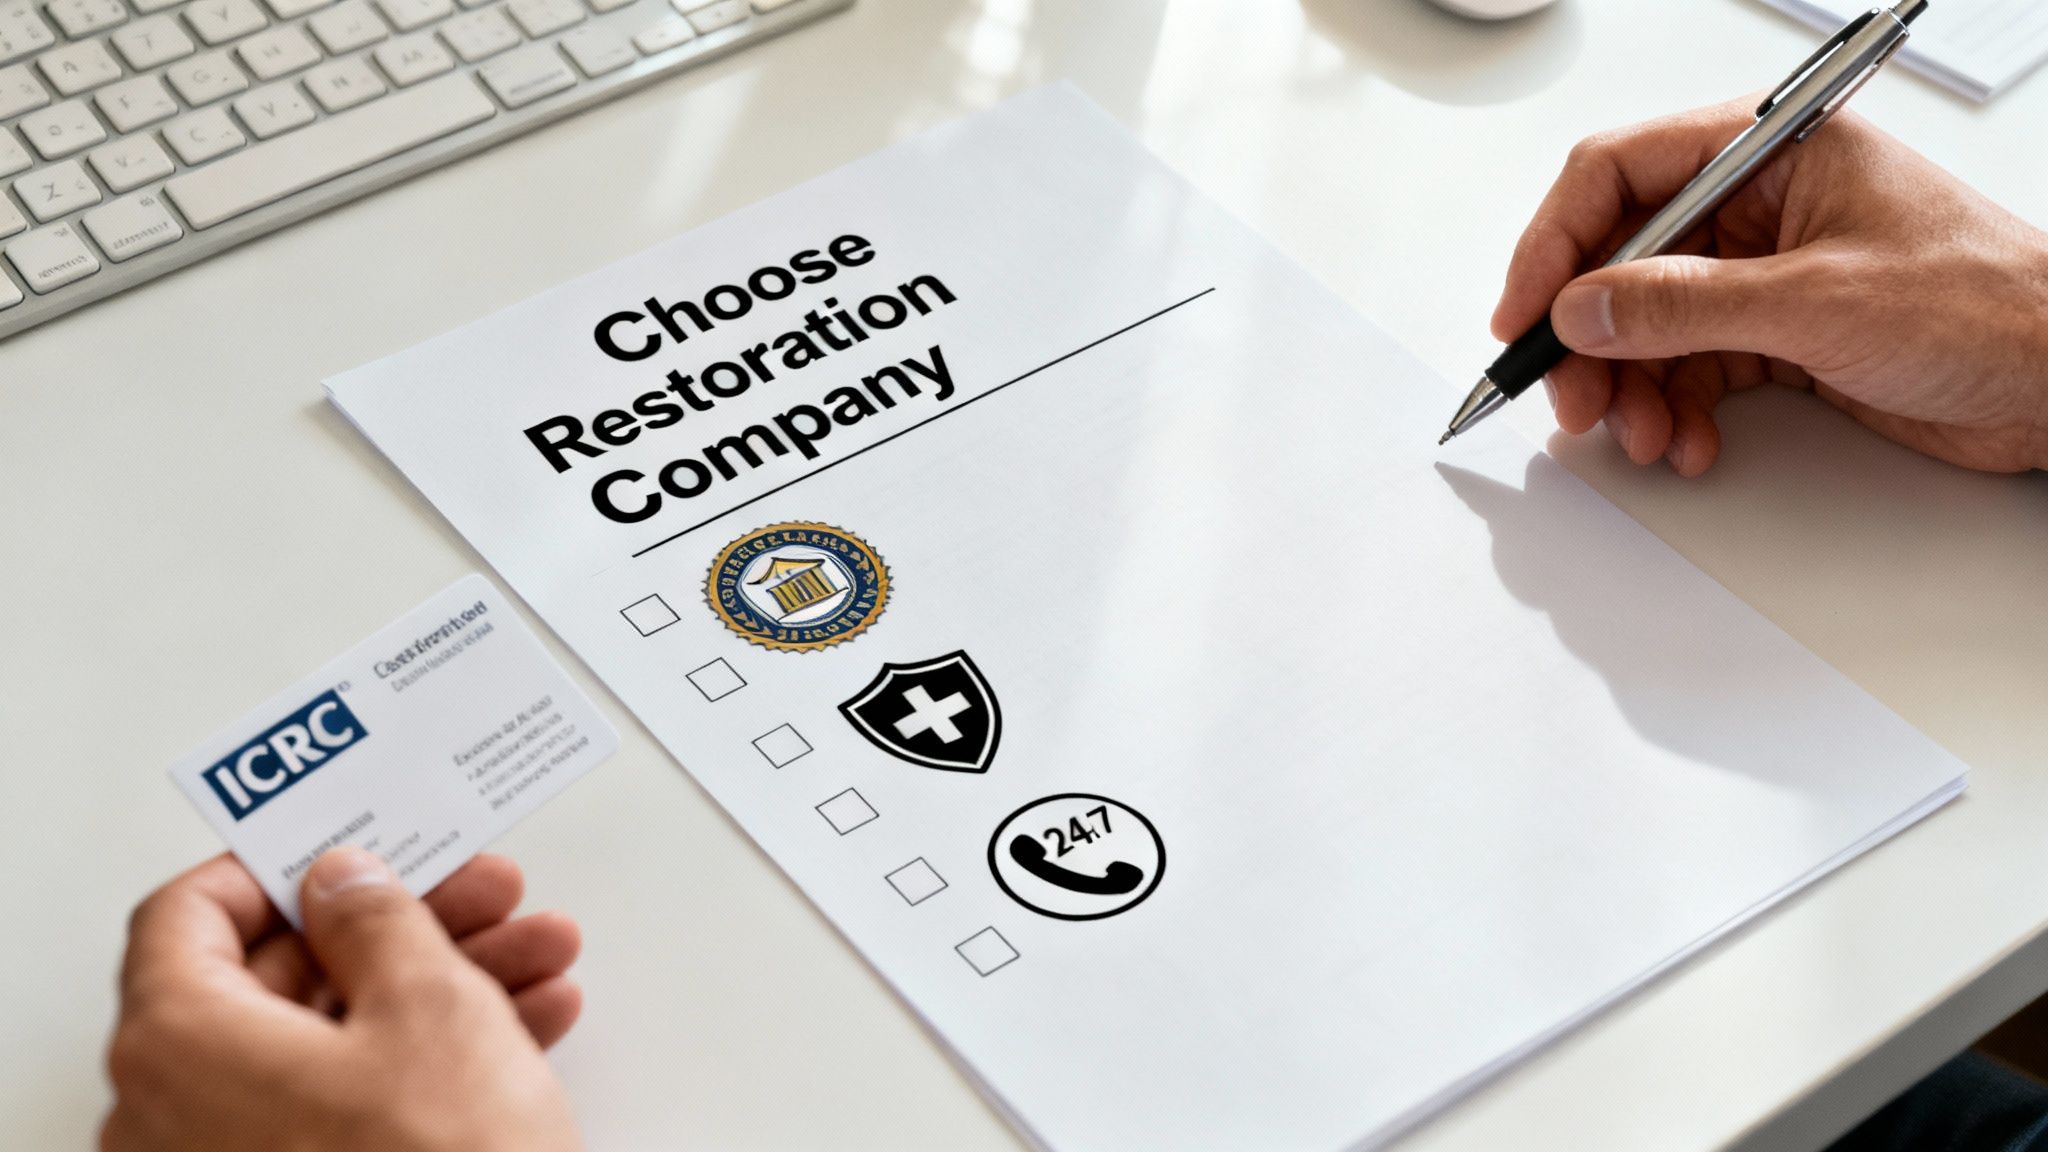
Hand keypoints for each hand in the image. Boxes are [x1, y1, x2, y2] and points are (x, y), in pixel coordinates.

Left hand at [103, 850, 584, 1151]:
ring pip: (331, 1043)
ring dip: (440, 986)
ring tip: (535, 955)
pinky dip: (428, 1060)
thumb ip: (377, 918)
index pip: (187, 916)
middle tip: (476, 893)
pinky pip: (348, 1108)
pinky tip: (524, 1024)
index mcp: (178, 1044)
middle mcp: (176, 1115)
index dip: (275, 866)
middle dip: (400, 925)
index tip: (345, 844)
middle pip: (278, 978)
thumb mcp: (429, 1004)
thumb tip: (345, 884)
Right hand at [1494, 100, 2047, 475]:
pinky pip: (1690, 370)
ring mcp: (1766, 273)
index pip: (1619, 174)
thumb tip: (1584, 308)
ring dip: (1632, 389)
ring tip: (1643, 435)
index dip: (1556, 244)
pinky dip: (1676, 412)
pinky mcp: (1779, 336)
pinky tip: (1689, 441)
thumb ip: (1686, 306)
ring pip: (1648, 327)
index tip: (1525, 315)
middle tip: (1575, 399)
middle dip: (1591, 339)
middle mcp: (1759, 204)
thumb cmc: (1993, 306)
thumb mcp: (1821, 302)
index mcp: (1770, 150)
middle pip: (1621, 261)